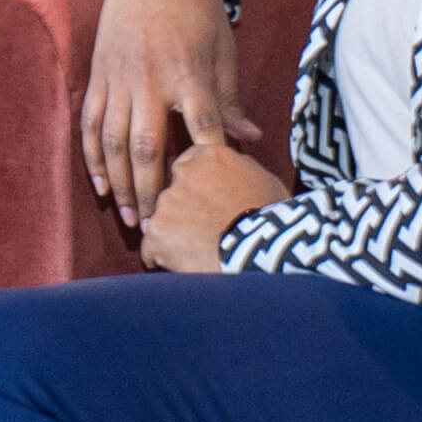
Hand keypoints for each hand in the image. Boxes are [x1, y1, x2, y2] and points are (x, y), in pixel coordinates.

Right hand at [83, 0, 248, 225]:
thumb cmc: (197, 9)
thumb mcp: (222, 49)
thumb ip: (228, 99)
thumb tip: (250, 139)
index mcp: (187, 72)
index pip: (200, 127)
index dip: (206, 164)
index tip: (210, 198)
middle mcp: (149, 78)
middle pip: (147, 146)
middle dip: (152, 191)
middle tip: (158, 228)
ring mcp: (119, 77)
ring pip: (113, 141)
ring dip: (121, 183)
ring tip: (130, 216)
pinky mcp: (99, 74)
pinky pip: (90, 122)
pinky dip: (92, 156)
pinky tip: (101, 185)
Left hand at [133, 142, 285, 274]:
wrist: (263, 250)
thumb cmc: (270, 218)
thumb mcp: (262, 179)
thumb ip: (238, 168)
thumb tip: (232, 170)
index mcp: (210, 156)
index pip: (188, 165)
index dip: (195, 188)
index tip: (203, 204)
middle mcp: (183, 173)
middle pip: (172, 193)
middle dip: (182, 211)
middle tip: (201, 231)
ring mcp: (168, 202)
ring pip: (160, 220)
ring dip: (172, 235)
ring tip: (196, 251)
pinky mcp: (158, 230)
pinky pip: (151, 247)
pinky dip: (161, 257)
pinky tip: (181, 265)